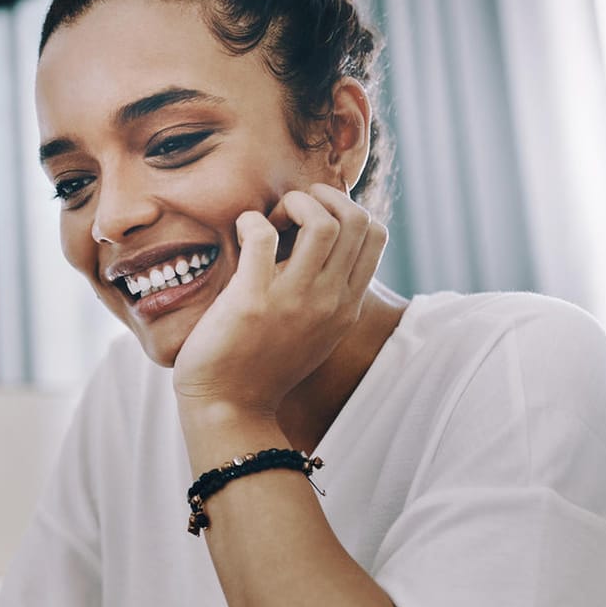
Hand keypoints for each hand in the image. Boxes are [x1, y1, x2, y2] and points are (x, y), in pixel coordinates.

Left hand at [172, 183, 386, 420]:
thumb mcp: (315, 330)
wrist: (229, 408)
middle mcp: (330, 300)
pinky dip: (251, 221)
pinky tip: (240, 232)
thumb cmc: (262, 363)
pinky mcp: (253, 300)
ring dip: (293, 204)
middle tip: (289, 213)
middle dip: (322, 198)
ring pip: (322, 221)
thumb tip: (321, 241)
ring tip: (269, 221)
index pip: (376, 233)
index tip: (312, 221)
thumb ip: (328, 293)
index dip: (345, 209)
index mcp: (347, 305)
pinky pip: (263, 235)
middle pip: (356, 219)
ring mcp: (295, 300)